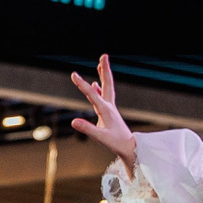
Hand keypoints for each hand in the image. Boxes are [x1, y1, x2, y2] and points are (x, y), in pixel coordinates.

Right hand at [69, 54, 136, 172]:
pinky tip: (95, 84)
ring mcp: (110, 108)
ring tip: (100, 64)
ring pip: (106, 87)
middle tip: (104, 56)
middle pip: (107, 83)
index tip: (73, 74)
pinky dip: (99, 88)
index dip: (81, 84)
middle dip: (105, 69)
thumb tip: (74, 122)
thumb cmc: (116, 142)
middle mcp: (109, 106)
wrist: (128, 147)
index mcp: (106, 110)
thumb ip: (87, 129)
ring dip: (103, 75)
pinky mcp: (109, 112)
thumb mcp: (100, 137)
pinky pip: (104, 95)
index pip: (92, 94)